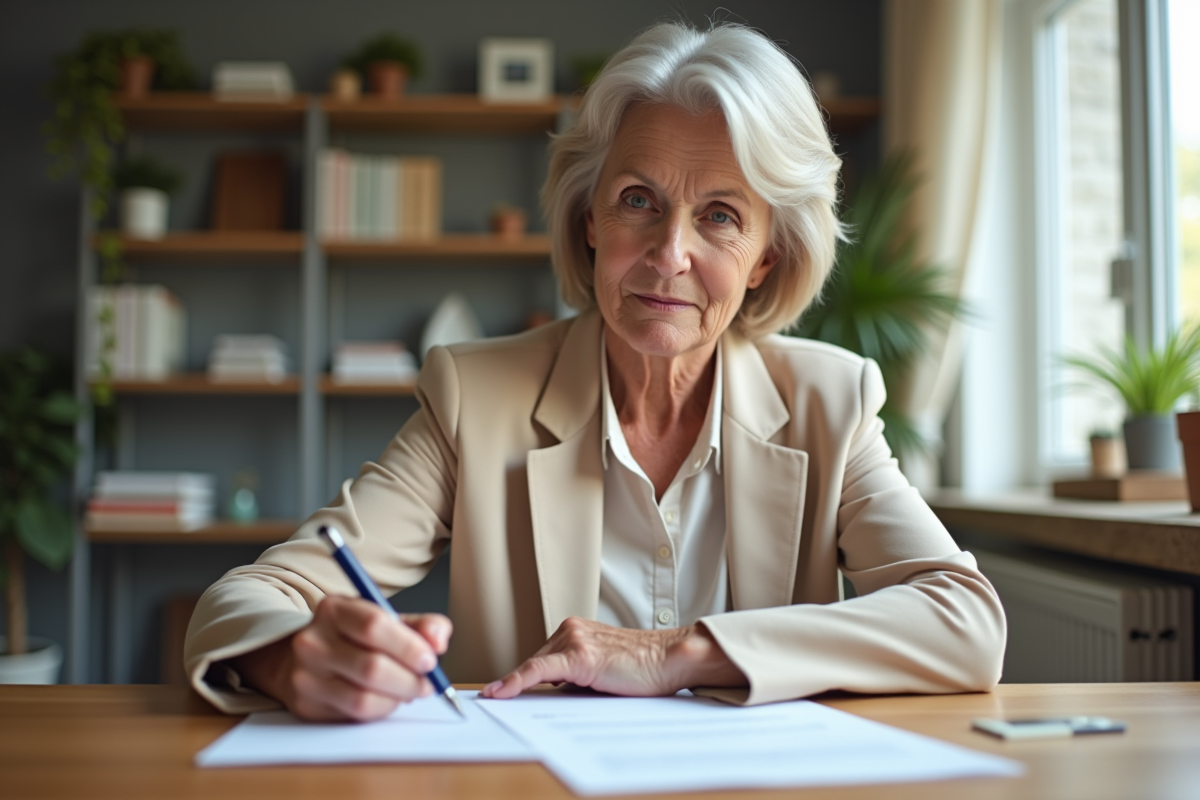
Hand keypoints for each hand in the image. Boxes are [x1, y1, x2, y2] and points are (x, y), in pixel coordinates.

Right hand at [231, 596, 451, 721]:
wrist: (299, 658)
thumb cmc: (352, 638)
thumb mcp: (385, 620)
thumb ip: (420, 626)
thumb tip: (439, 640)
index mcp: (334, 609)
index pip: (373, 626)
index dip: (408, 646)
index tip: (430, 659)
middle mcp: (313, 641)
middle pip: (372, 667)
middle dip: (410, 680)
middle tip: (428, 682)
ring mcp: (305, 675)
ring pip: (364, 698)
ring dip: (398, 698)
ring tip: (408, 691)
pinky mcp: (306, 704)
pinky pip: (354, 715)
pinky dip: (381, 710)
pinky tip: (387, 699)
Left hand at [480, 617, 744, 698]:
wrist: (669, 660)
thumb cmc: (643, 668)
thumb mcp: (602, 668)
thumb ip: (576, 672)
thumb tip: (550, 690)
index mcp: (577, 629)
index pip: (542, 656)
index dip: (519, 678)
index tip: (494, 691)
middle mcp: (571, 629)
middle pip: (537, 662)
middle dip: (527, 685)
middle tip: (505, 703)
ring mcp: (574, 640)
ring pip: (535, 667)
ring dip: (523, 687)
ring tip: (513, 702)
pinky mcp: (579, 656)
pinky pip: (538, 670)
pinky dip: (515, 681)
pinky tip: (498, 693)